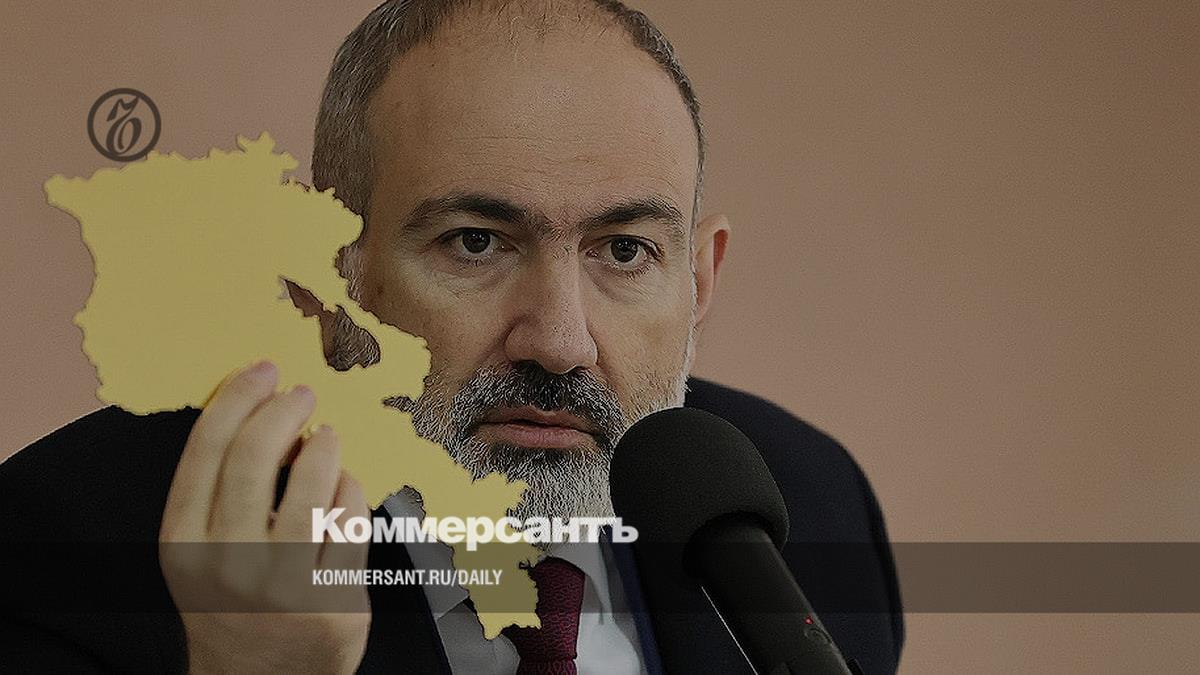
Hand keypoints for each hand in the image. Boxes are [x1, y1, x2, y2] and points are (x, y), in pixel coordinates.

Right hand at [159, 360, 370, 674]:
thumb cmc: (231, 604)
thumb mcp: (201, 554)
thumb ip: (220, 493)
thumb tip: (264, 415)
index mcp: (184, 544)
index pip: (206, 451)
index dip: (236, 399)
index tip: (261, 370)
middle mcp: (226, 562)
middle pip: (256, 458)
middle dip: (283, 410)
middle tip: (302, 392)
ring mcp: (282, 585)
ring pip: (314, 486)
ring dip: (325, 447)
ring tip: (327, 435)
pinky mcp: (332, 602)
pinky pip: (351, 525)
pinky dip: (351, 494)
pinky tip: (345, 486)